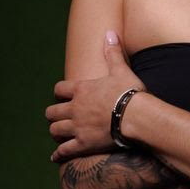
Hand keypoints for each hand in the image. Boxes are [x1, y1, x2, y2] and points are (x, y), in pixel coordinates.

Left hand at [44, 30, 146, 162]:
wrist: (137, 116)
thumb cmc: (130, 92)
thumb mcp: (121, 69)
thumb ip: (112, 52)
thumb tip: (109, 32)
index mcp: (82, 90)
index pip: (59, 90)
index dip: (59, 93)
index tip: (62, 95)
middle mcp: (75, 108)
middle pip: (52, 112)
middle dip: (53, 114)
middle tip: (58, 116)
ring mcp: (77, 127)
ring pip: (55, 130)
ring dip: (55, 131)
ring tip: (58, 133)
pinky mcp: (83, 144)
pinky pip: (64, 151)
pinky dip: (59, 154)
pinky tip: (56, 156)